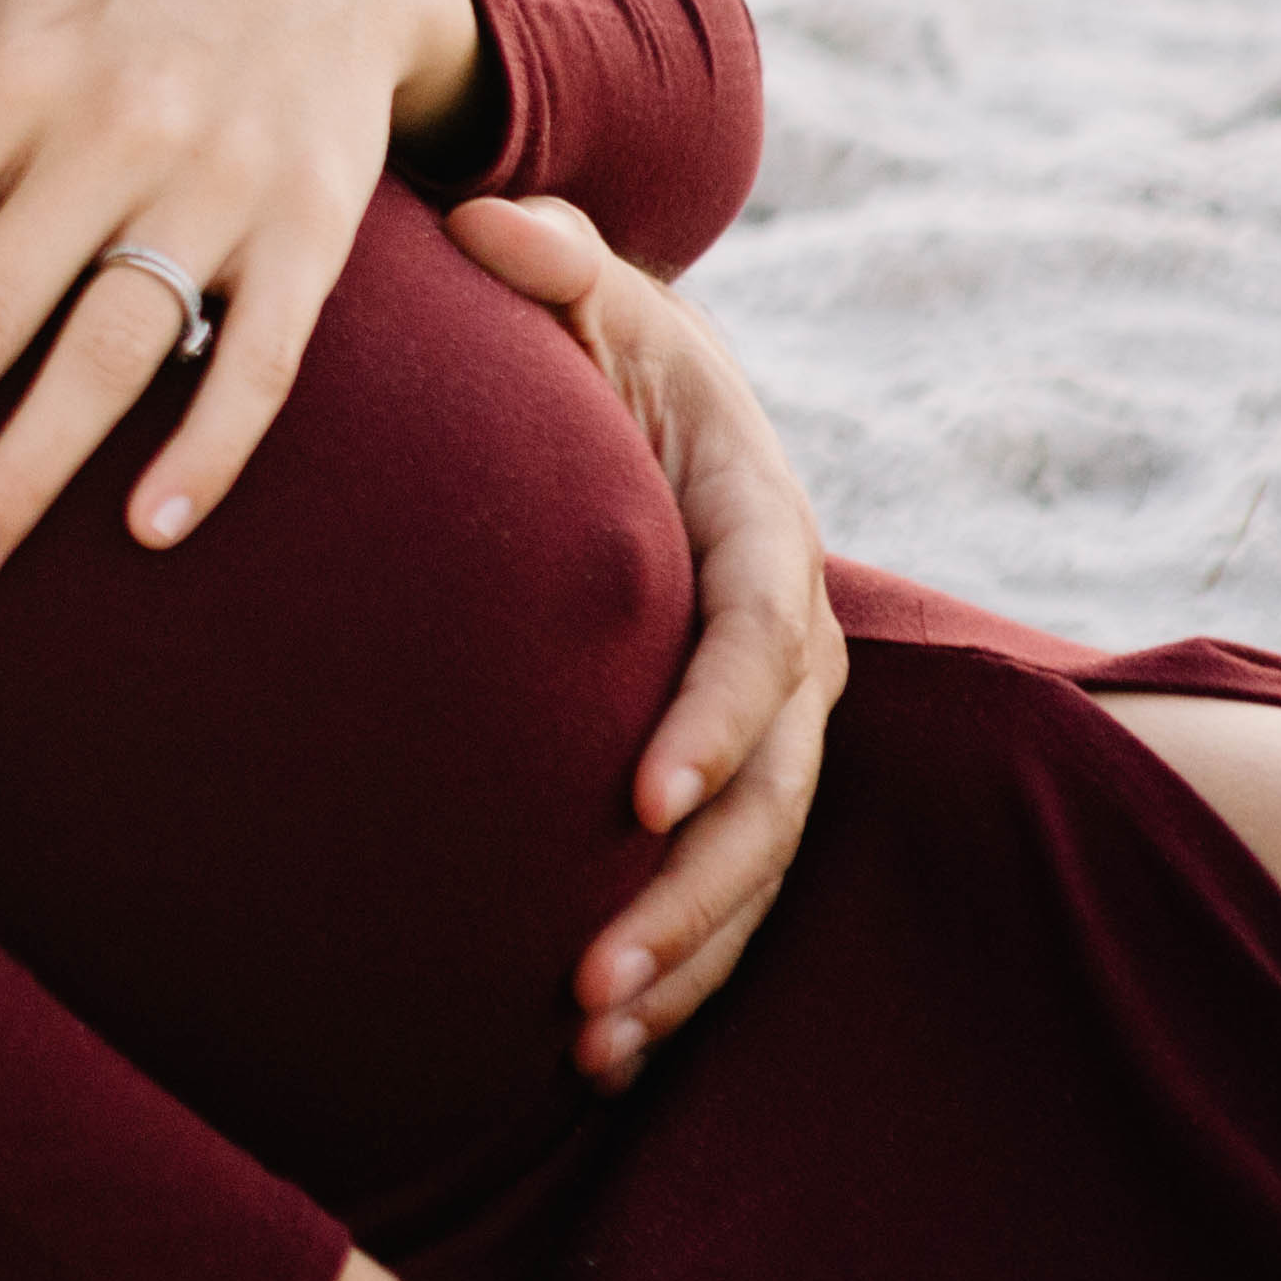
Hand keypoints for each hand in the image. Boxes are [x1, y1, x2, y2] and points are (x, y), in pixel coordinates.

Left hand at [449, 195, 843, 1086]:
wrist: (647, 400)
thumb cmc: (600, 341)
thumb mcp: (586, 289)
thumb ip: (548, 261)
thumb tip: (492, 228)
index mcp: (760, 526)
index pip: (761, 636)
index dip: (718, 717)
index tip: (646, 793)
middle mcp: (787, 642)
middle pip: (770, 793)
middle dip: (694, 891)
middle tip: (595, 972)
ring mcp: (769, 722)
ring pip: (753, 865)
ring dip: (683, 958)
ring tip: (587, 1036)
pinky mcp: (729, 773)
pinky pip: (724, 887)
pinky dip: (675, 971)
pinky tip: (592, 1052)